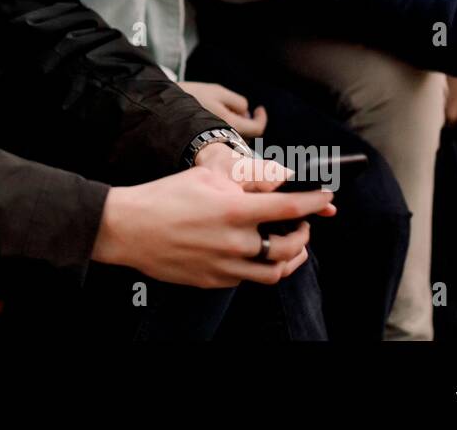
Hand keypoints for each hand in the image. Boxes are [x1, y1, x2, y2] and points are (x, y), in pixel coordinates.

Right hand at [90, 167, 334, 287]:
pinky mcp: (214, 280)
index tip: (326, 197)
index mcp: (236, 210)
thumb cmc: (166, 196)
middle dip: (305, 233)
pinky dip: (261, 267)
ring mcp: (225, 266)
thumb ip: (247, 178)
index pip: (291, 207)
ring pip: (275, 271)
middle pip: (290, 245)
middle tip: (304, 223)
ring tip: (291, 246)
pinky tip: (256, 254)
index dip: (315, 201)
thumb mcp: (207, 175)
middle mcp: (236, 242)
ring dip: (290, 258)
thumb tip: (278, 178)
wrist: (129, 228)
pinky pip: (248, 279)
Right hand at [179, 80, 266, 137]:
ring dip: (237, 122)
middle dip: (247, 119)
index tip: (259, 108)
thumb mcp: (218, 92)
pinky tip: (215, 116)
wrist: (164, 107)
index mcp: (230, 125)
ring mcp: (215, 142)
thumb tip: (246, 112)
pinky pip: (224, 136)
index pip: (257, 129)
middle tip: (238, 106)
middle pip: (247, 134)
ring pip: (235, 135)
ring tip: (223, 108)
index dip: (261, 118)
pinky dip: (227, 127)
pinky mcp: (207, 141)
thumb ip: (237, 102)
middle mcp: (224, 138)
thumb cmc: (192, 97)